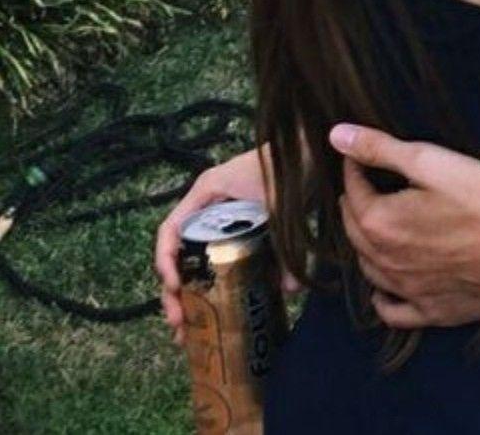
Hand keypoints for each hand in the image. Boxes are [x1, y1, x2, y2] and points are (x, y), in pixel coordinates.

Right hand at [155, 146, 298, 346]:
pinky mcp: (241, 231)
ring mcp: (223, 221)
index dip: (166, 261)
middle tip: (179, 327)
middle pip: (180, 255)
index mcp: (207, 194)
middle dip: (175, 293)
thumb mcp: (281, 203)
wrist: (312, 146)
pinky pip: (223, 261)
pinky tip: (219, 311)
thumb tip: (289, 289)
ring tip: (189, 333)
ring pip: (199, 263)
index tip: (176, 288)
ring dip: (192, 296)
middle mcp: (209, 208)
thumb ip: (284, 242)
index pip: (171, 230)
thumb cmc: (289, 165)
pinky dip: (220, 284)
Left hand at [330, 124, 479, 328]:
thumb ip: (380, 148)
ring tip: (372, 226)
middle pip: (355, 230)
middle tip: (362, 185)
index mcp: (380, 223)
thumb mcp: (429, 161)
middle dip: (354, 204)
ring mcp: (409, 292)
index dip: (354, 168)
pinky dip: (382, 299)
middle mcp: (386, 263)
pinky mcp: (433, 312)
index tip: (358, 156)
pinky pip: (394, 312)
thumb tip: (336, 135)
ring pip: (369, 269)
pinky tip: (384, 288)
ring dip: (364, 244)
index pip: (353, 191)